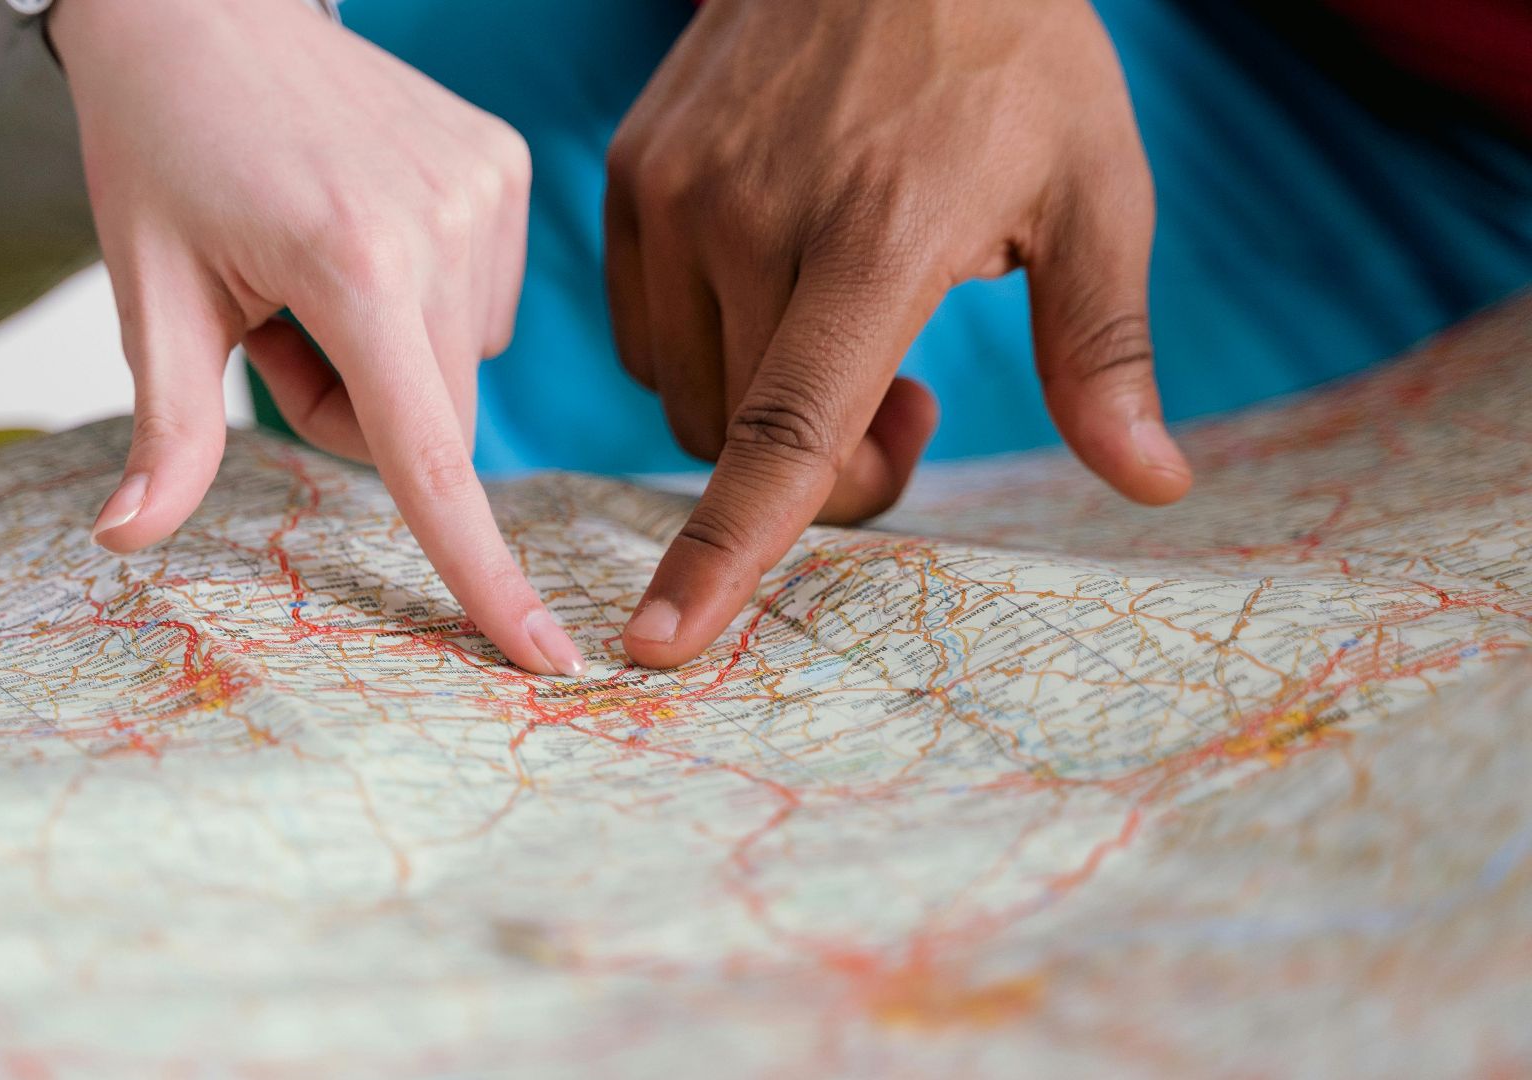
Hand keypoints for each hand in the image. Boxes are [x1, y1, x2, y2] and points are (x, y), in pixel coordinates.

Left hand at [51, 0, 584, 674]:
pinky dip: (420, 301)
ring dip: (387, 358)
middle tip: (272, 327)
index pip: (429, 458)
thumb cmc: (160, 145)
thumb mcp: (150, 290)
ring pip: (457, 368)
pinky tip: (361, 230)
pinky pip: (477, 303)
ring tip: (309, 266)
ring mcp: (487, 190)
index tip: (549, 660)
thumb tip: (124, 541)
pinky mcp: (504, 166)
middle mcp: (444, 227)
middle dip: (354, 414)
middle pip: (433, 425)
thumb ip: (166, 429)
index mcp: (354, 265)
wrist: (203, 2)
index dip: (483, 574)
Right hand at [604, 0, 1191, 667]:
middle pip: (742, 440)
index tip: (663, 644)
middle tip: (914, 394)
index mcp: (874, 236)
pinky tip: (780, 283)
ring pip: (684, 394)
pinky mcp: (634, 175)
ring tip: (843, 319)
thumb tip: (1154, 485)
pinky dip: (707, 349)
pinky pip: (644, 329)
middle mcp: (750, 218)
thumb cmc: (1010, 53)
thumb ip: (1102, 351)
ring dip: (758, 409)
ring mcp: (676, 192)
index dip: (727, 552)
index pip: (784, 432)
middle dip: (831, 463)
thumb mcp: (1094, 189)